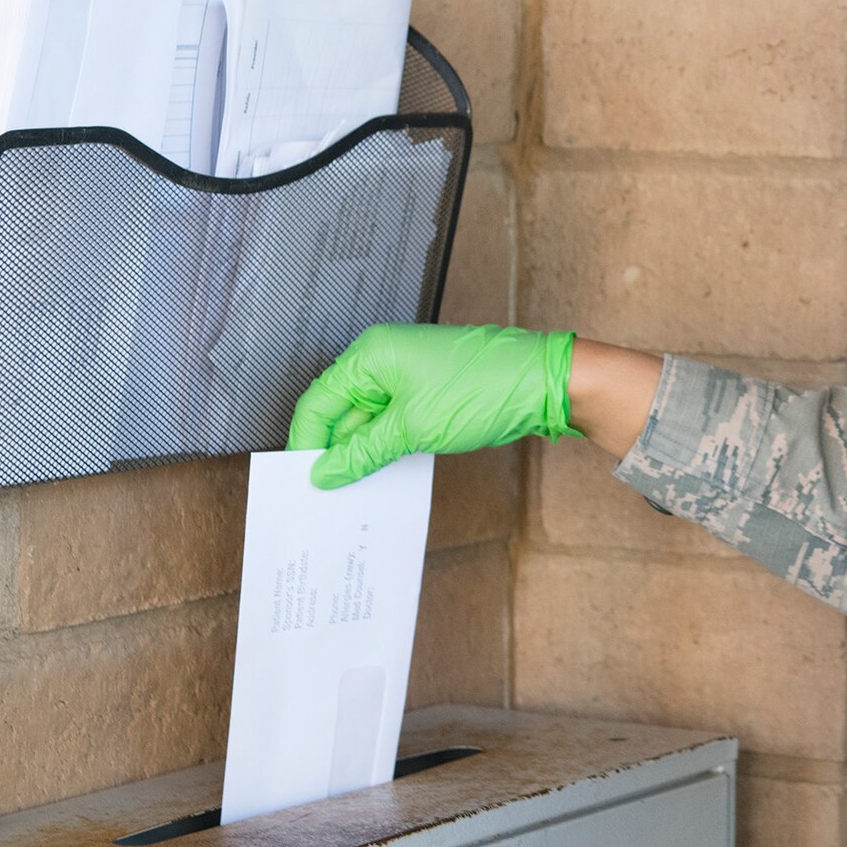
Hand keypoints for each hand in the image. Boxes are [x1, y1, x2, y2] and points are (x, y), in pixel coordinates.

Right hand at [288, 324, 580, 488]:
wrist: (544, 384)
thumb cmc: (487, 386)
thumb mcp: (412, 427)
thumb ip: (363, 451)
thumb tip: (327, 470)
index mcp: (371, 355)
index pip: (318, 401)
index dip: (307, 441)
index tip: (302, 476)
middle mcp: (385, 359)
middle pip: (341, 411)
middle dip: (335, 451)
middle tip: (328, 492)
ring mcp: (408, 375)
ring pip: (368, 421)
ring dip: (363, 453)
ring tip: (356, 489)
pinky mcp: (429, 391)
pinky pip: (394, 422)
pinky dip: (388, 447)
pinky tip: (386, 473)